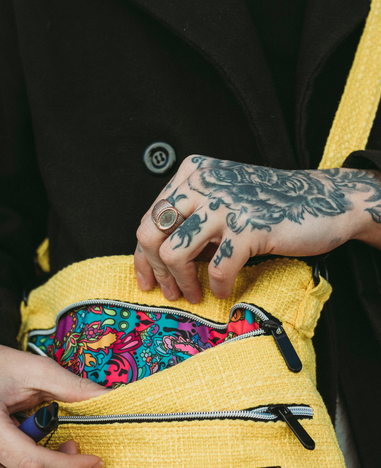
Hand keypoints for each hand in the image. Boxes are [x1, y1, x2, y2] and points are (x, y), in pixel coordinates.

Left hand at [135, 156, 380, 302]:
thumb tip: (155, 260)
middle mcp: (203, 182)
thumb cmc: (268, 206)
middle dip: (157, 271)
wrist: (324, 201)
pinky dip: (219, 288)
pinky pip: (217, 270)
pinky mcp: (249, 227)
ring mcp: (225, 203)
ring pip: (174, 254)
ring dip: (183, 283)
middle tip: (172, 292)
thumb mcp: (221, 199)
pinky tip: (226, 291)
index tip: (148, 281)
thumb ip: (190, 218)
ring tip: (196, 294)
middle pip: (150, 235)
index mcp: (193, 173)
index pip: (149, 218)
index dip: (143, 257)